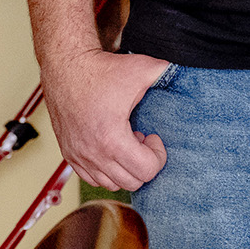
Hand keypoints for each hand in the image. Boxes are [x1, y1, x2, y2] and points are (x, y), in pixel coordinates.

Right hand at [39, 47, 172, 191]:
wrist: (66, 65)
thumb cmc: (100, 69)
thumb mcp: (140, 68)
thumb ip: (166, 73)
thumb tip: (183, 73)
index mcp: (112, 138)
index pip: (146, 171)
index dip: (158, 155)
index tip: (152, 136)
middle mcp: (93, 152)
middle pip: (131, 182)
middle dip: (142, 163)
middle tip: (140, 141)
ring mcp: (79, 155)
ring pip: (111, 183)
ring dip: (124, 169)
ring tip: (125, 145)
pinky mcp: (68, 153)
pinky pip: (92, 178)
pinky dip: (105, 171)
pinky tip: (109, 148)